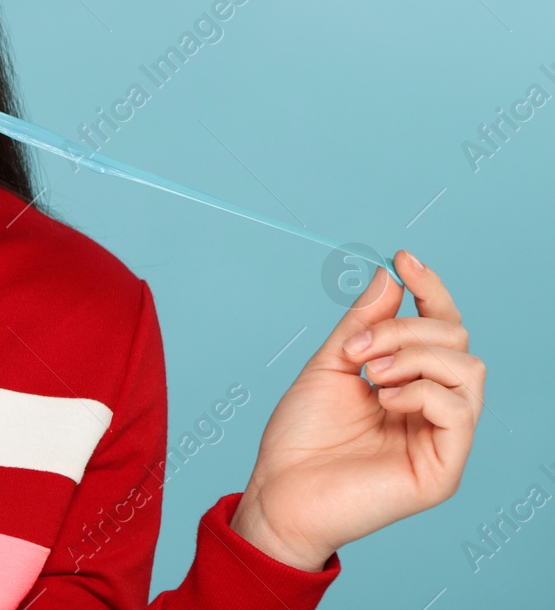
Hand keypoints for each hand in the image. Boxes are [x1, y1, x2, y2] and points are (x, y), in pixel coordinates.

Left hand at [229, 249, 485, 569]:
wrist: (279, 490)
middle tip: (358, 348)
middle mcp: (435, 408)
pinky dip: (421, 391)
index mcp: (412, 382)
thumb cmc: (301, 436)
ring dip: (413, 356)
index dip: (430, 289)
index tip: (403, 258)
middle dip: (406, 328)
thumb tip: (390, 274)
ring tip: (369, 374)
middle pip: (457, 340)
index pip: (441, 327)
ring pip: (468, 368)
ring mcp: (444, 439)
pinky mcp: (444, 468)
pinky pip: (458, 410)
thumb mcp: (331, 364)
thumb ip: (363, 323)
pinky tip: (384, 400)